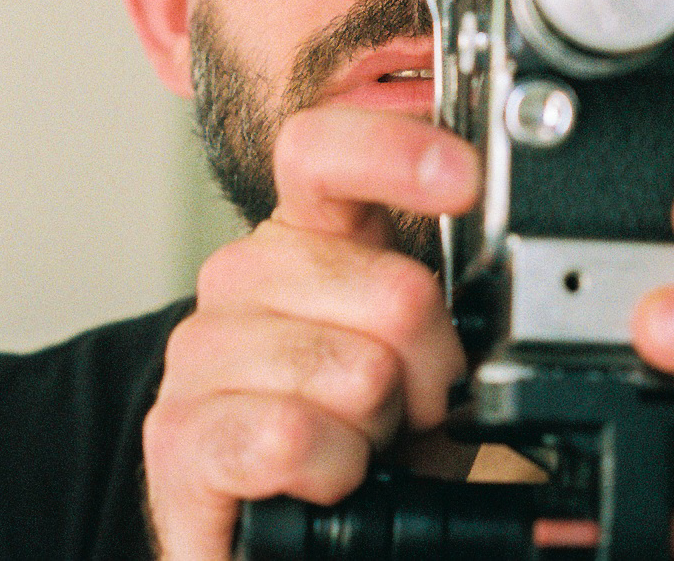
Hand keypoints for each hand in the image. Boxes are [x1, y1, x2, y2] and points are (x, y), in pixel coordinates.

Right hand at [141, 107, 479, 560]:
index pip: (325, 151)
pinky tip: (323, 478)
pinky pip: (291, 436)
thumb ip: (444, 302)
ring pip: (355, 372)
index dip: (398, 154)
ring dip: (380, 431)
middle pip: (394, 290)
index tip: (464, 179)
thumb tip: (496, 280)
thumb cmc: (354, 435)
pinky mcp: (177, 436)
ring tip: (358, 445)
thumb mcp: (420, 358)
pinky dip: (333, 472)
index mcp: (305, 234)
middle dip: (432, 369)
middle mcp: (243, 276)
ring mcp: (202, 351)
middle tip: (408, 407)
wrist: (275, 534)